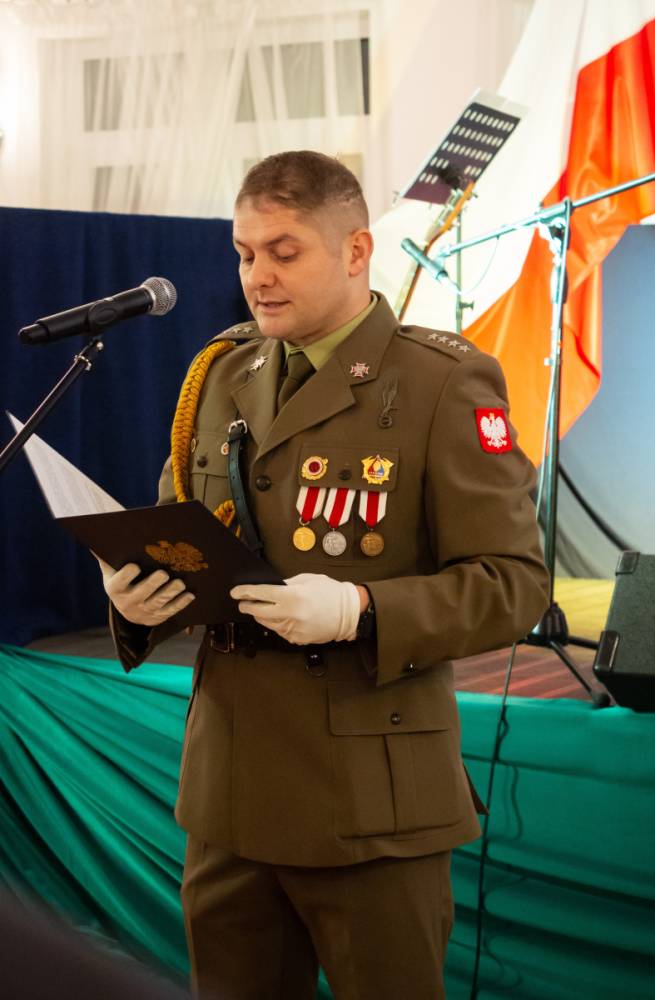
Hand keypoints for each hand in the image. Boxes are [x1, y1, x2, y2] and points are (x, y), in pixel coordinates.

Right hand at [96, 556, 194, 625]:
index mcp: (114, 588)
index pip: (119, 582)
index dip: (126, 575)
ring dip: (170, 593)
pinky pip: (169, 611)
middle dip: (152, 584)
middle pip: (141, 594)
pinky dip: (180, 604)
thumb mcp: (112, 568)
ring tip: (180, 583)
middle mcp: (127, 603)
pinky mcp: (156, 617)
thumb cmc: (121, 578)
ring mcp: (143, 612)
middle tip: (163, 574)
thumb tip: (104, 532)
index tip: (134, 566)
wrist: (127, 606)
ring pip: (158, 603)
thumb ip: (108, 554)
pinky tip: (189, 595)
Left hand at [231, 573, 361, 644]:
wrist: (349, 614)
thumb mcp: (307, 580)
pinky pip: (279, 631)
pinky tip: (278, 617)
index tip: (235, 592)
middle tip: (243, 602)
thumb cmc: (330, 593)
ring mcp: (293, 629)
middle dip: (248, 606)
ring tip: (259, 609)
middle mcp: (290, 614)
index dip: (244, 592)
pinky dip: (275, 624)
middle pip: (258, 612)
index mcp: (292, 596)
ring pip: (267, 623)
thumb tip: (269, 589)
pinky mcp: (297, 639)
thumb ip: (286, 584)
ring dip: (260, 616)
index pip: (260, 594)